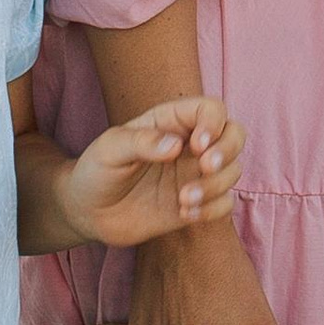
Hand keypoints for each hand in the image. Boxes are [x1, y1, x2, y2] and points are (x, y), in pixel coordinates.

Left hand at [64, 96, 243, 247]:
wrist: (88, 212)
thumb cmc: (97, 170)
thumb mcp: (109, 149)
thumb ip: (141, 142)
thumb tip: (177, 146)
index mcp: (172, 121)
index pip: (211, 110)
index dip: (213, 124)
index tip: (196, 146)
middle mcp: (190, 145)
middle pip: (235, 134)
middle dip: (227, 151)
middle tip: (205, 168)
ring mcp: (194, 174)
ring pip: (232, 170)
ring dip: (215, 186)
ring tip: (183, 201)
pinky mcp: (195, 203)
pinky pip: (225, 203)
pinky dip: (213, 209)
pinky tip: (185, 214)